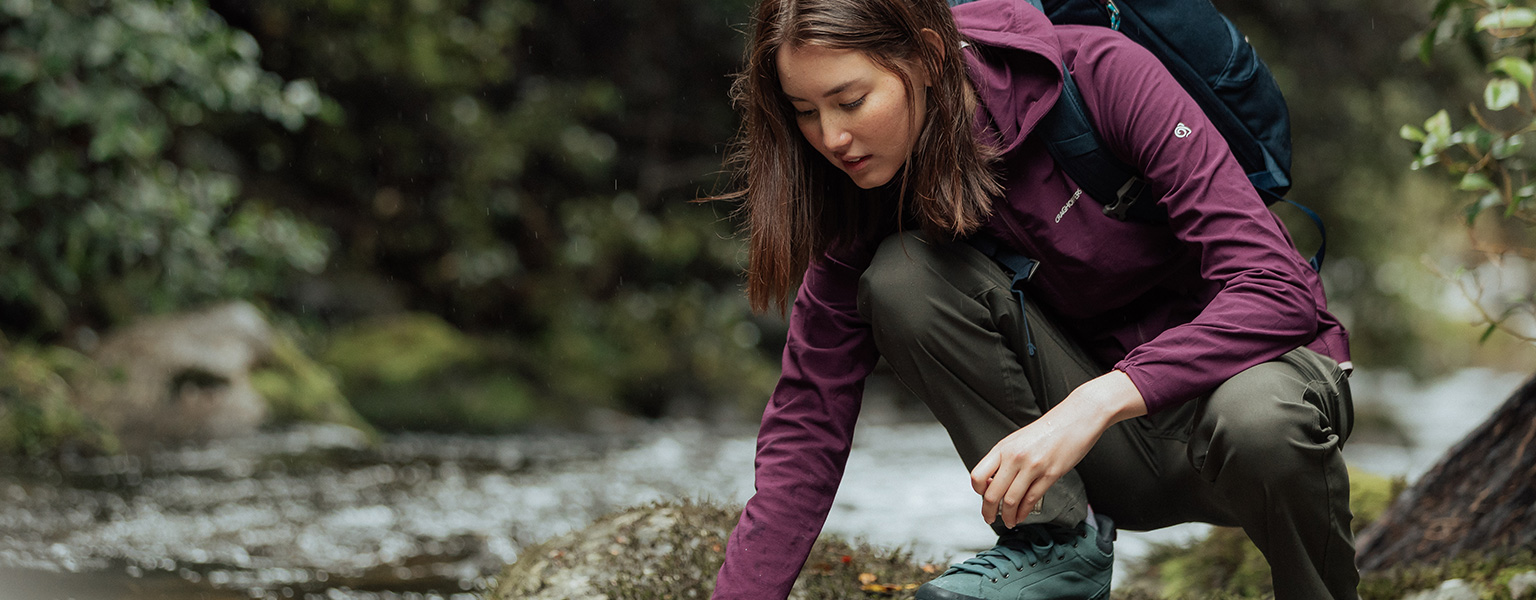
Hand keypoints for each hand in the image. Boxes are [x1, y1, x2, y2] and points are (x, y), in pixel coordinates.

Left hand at [970, 370, 1147, 527]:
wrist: (1077, 417)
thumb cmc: (1049, 428)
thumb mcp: (1019, 439)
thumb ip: (1006, 458)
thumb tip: (995, 481)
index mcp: (1004, 447)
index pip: (978, 475)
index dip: (978, 491)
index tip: (983, 497)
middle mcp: (1015, 457)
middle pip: (992, 493)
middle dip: (989, 511)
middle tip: (990, 518)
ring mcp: (1033, 466)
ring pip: (1011, 500)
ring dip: (1008, 516)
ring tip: (1008, 521)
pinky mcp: (1051, 474)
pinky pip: (1032, 499)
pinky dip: (1024, 512)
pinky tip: (1022, 515)